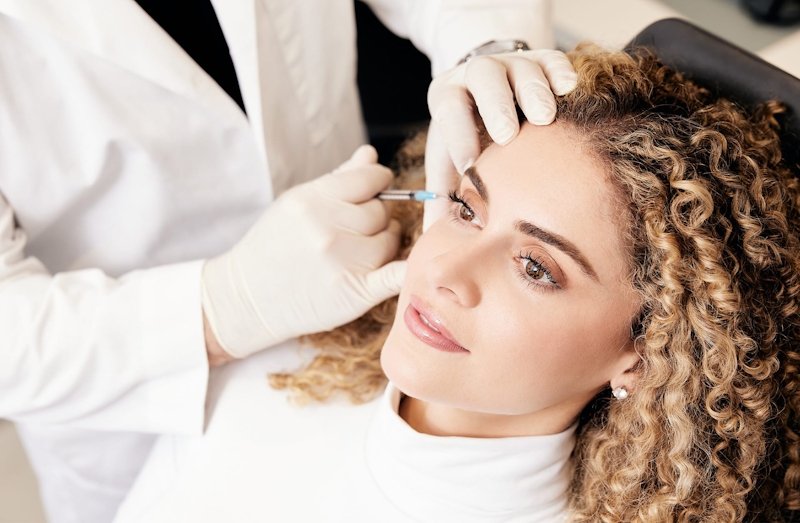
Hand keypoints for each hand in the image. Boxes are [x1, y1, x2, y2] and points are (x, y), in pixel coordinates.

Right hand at [201, 145, 405, 357]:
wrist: (249, 298)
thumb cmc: (273, 247)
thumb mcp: (297, 203)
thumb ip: (339, 178)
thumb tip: (370, 154)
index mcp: (314, 200)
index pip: (371, 178)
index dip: (379, 181)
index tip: (377, 188)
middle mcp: (330, 229)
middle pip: (382, 211)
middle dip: (377, 216)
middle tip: (358, 229)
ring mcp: (345, 262)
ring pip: (391, 240)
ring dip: (383, 243)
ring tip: (360, 250)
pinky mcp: (356, 292)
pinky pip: (397, 273)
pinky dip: (408, 268)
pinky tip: (409, 265)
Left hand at [424, 50, 576, 230]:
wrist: (490, 90)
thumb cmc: (471, 136)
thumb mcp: (451, 159)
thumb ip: (444, 195)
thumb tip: (435, 239)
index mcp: (449, 96)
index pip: (449, 109)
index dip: (458, 135)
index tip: (470, 166)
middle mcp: (478, 74)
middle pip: (484, 77)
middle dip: (496, 106)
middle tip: (508, 135)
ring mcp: (512, 63)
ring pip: (522, 66)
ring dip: (533, 91)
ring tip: (545, 117)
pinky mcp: (543, 58)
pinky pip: (553, 59)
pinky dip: (561, 73)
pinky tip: (568, 90)